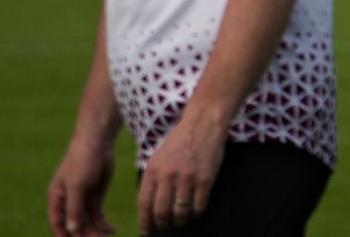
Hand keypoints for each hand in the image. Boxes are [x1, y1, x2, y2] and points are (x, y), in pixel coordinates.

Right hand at [48, 138, 116, 236]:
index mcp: (57, 198)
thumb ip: (74, 208)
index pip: (57, 222)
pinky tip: (111, 230)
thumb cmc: (82, 160)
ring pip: (87, 222)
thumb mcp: (77, 185)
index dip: (63, 234)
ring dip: (95, 231)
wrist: (98, 143)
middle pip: (74, 224)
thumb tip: (71, 230)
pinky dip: (103, 224)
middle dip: (83, 234)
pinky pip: (97, 215)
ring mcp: (83, 199)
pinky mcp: (95, 197)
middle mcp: (68, 201)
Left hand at [136, 117, 225, 235]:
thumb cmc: (180, 141)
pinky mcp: (205, 179)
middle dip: (163, 224)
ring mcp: (187, 178)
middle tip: (166, 226)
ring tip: (182, 220)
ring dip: (180, 221)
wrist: (203, 123)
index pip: (144, 205)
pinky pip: (199, 205)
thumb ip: (152, 179)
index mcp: (153, 170)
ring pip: (180, 212)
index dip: (144, 222)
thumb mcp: (158, 157)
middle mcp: (168, 176)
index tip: (147, 231)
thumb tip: (148, 206)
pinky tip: (196, 210)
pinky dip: (196, 212)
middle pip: (161, 212)